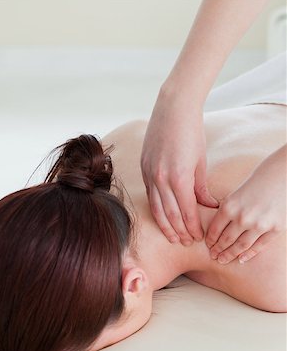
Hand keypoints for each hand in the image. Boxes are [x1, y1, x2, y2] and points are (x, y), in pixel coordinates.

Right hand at [141, 85, 218, 245]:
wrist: (172, 108)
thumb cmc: (191, 132)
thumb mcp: (201, 161)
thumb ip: (201, 188)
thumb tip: (207, 206)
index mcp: (179, 177)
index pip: (186, 211)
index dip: (193, 227)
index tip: (198, 237)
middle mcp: (161, 179)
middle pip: (169, 215)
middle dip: (179, 231)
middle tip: (186, 242)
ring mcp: (149, 174)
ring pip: (156, 209)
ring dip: (165, 226)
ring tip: (173, 237)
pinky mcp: (143, 169)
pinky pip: (149, 196)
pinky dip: (156, 210)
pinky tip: (161, 218)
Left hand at [206, 144, 285, 263]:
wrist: (284, 174)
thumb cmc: (259, 180)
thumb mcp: (236, 193)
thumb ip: (228, 209)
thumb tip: (217, 225)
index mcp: (229, 206)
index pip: (215, 230)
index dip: (210, 240)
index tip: (208, 245)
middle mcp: (243, 217)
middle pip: (226, 240)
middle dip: (218, 250)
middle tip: (214, 256)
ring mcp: (260, 224)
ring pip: (241, 246)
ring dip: (230, 255)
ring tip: (223, 260)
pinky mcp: (276, 228)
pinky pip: (259, 246)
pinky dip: (249, 254)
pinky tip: (242, 259)